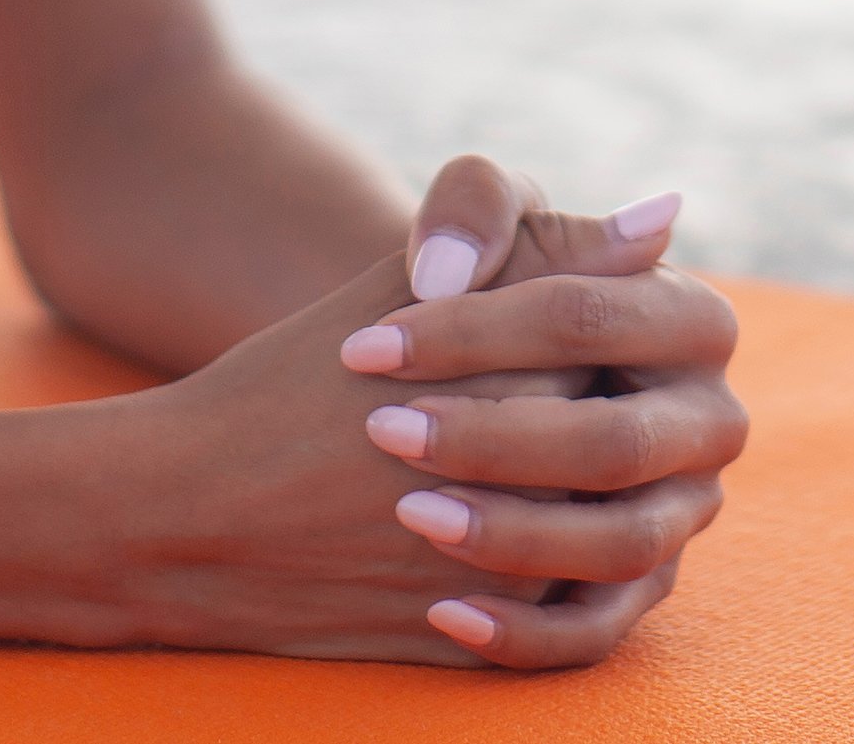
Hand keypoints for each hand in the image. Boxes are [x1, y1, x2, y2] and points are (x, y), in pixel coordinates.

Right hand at [88, 163, 744, 668]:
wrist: (186, 514)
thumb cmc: (293, 383)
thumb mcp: (407, 286)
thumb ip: (543, 246)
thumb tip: (666, 215)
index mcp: (511, 371)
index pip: (613, 347)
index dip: (576, 341)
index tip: (530, 344)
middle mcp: (518, 476)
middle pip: (611, 443)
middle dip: (570, 423)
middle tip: (510, 412)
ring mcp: (499, 568)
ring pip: (602, 535)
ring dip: (570, 507)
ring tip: (517, 478)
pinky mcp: (475, 638)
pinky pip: (563, 621)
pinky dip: (548, 584)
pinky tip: (517, 544)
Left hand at [348, 159, 745, 667]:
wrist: (461, 381)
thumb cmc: (471, 287)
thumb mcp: (476, 226)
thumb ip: (477, 207)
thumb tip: (468, 264)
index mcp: (693, 319)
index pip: (587, 318)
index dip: (472, 330)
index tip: (362, 346)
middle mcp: (709, 423)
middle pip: (617, 443)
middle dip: (493, 440)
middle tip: (382, 432)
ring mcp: (684, 513)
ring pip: (619, 545)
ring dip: (513, 537)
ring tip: (410, 516)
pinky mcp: (643, 588)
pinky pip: (597, 633)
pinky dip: (524, 635)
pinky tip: (441, 614)